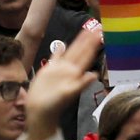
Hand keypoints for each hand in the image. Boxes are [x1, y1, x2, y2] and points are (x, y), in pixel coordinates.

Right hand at [22, 23, 103, 139]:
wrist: (39, 112)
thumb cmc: (54, 106)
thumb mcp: (68, 95)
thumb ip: (81, 84)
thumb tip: (94, 75)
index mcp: (75, 73)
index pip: (86, 55)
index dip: (93, 45)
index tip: (100, 34)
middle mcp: (69, 69)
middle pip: (81, 50)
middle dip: (89, 39)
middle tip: (97, 27)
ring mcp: (59, 70)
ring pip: (71, 51)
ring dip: (78, 41)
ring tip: (85, 31)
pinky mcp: (49, 71)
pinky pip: (55, 57)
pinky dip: (59, 51)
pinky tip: (61, 45)